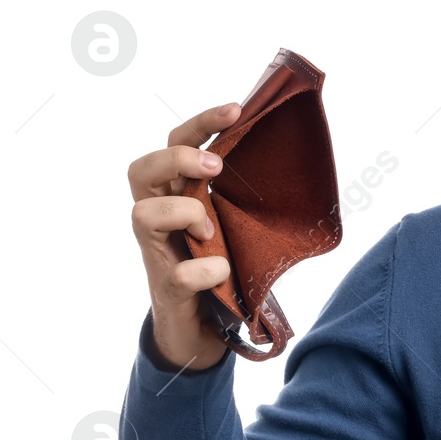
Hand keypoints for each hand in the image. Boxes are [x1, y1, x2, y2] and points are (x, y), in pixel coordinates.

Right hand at [126, 103, 239, 372]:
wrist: (201, 330)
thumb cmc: (217, 264)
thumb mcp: (233, 223)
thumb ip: (245, 195)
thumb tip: (298, 160)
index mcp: (176, 194)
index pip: (175, 144)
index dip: (201, 123)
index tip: (237, 109)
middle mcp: (158, 219)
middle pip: (142, 169)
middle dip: (179, 159)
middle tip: (217, 167)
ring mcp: (158, 254)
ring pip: (142, 214)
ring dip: (182, 211)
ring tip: (210, 228)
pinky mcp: (168, 290)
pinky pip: (179, 274)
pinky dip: (204, 270)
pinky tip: (223, 270)